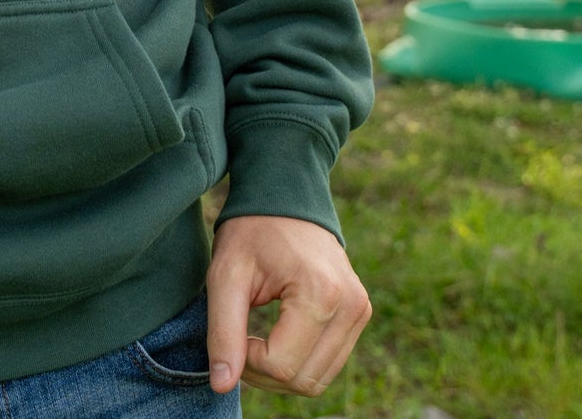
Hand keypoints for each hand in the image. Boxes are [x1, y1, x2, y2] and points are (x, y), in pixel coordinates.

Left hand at [205, 213, 370, 396]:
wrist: (284, 195)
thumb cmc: (251, 230)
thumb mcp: (226, 274)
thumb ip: (223, 331)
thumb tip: (221, 385)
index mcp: (320, 293)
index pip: (282, 366)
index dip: (248, 361)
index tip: (232, 332)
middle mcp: (350, 306)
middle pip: (304, 380)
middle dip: (264, 374)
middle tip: (239, 342)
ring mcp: (360, 310)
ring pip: (319, 379)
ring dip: (282, 373)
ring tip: (254, 341)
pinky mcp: (359, 313)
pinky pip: (329, 363)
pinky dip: (299, 362)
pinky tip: (276, 338)